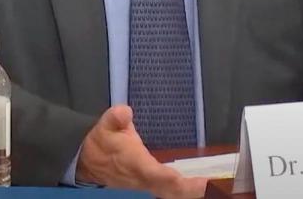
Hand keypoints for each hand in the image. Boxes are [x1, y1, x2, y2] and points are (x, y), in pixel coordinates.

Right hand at [77, 105, 207, 198]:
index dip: (180, 182)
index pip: (160, 176)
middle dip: (190, 191)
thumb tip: (125, 111)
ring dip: (189, 192)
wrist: (88, 159)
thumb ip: (115, 118)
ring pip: (170, 193)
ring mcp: (146, 184)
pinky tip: (198, 185)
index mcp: (136, 164)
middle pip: (170, 191)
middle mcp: (144, 178)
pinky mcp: (149, 184)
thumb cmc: (102, 140)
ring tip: (211, 186)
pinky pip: (169, 191)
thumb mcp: (105, 125)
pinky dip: (183, 190)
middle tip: (214, 186)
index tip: (202, 182)